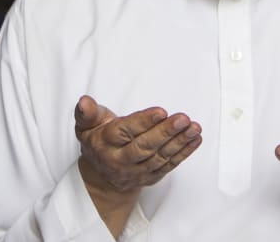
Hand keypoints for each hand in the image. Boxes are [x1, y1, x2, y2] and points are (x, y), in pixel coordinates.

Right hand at [74, 95, 201, 237]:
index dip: (143, 122)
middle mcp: (120, 160)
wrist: (101, 177)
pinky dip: (184, 152)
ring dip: (179, 142)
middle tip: (183, 119)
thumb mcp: (86, 126)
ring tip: (194, 127)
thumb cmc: (98, 140)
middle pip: (144, 147)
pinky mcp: (151, 177)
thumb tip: (84, 101)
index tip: (161, 111)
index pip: (125, 132)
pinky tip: (195, 138)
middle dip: (165, 132)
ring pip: (159, 157)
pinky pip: (169, 165)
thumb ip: (87, 113)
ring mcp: (137, 172)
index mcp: (105, 143)